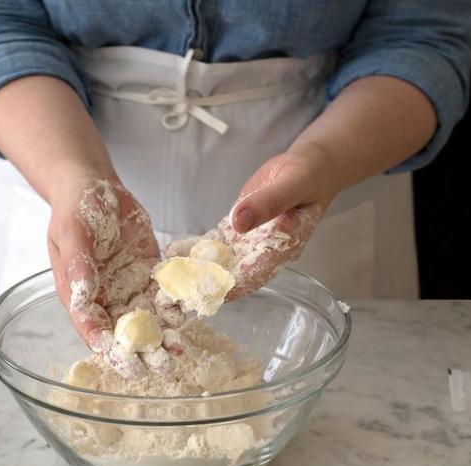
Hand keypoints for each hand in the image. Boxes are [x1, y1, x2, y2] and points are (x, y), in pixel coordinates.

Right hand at [49, 176, 183, 377]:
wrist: (96, 189)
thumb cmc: (74, 210)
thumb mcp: (71, 233)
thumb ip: (77, 265)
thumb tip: (81, 296)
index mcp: (78, 295)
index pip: (91, 328)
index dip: (106, 346)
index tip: (122, 360)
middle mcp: (105, 298)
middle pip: (123, 332)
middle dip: (141, 351)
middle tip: (159, 366)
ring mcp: (128, 289)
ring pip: (148, 320)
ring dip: (163, 336)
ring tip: (180, 349)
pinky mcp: (149, 276)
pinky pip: (165, 296)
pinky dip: (177, 307)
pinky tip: (191, 314)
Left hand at [169, 143, 332, 299]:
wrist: (307, 166)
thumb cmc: (307, 176)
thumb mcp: (291, 186)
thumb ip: (267, 205)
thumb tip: (238, 224)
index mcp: (281, 250)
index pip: (251, 275)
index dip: (226, 286)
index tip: (200, 294)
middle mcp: (262, 253)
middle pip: (230, 276)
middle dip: (201, 285)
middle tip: (171, 294)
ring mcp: (248, 243)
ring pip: (218, 262)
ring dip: (193, 271)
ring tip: (164, 278)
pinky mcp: (237, 230)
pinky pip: (213, 244)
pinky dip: (194, 250)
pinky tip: (173, 253)